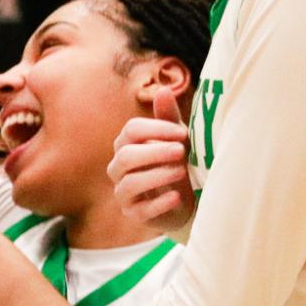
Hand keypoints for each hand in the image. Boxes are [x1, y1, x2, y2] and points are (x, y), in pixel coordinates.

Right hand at [106, 86, 195, 230]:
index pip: (131, 131)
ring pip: (130, 182)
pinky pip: (140, 210)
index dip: (156, 130)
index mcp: (127, 144)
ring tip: (181, 171)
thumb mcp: (177, 141)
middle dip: (154, 152)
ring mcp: (123, 192)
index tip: (182, 134)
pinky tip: (177, 196)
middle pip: (125, 156)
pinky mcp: (133, 214)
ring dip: (157, 175)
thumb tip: (164, 90)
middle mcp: (119, 167)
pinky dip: (158, 203)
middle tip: (181, 151)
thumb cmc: (177, 163)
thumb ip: (169, 119)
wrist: (186, 201)